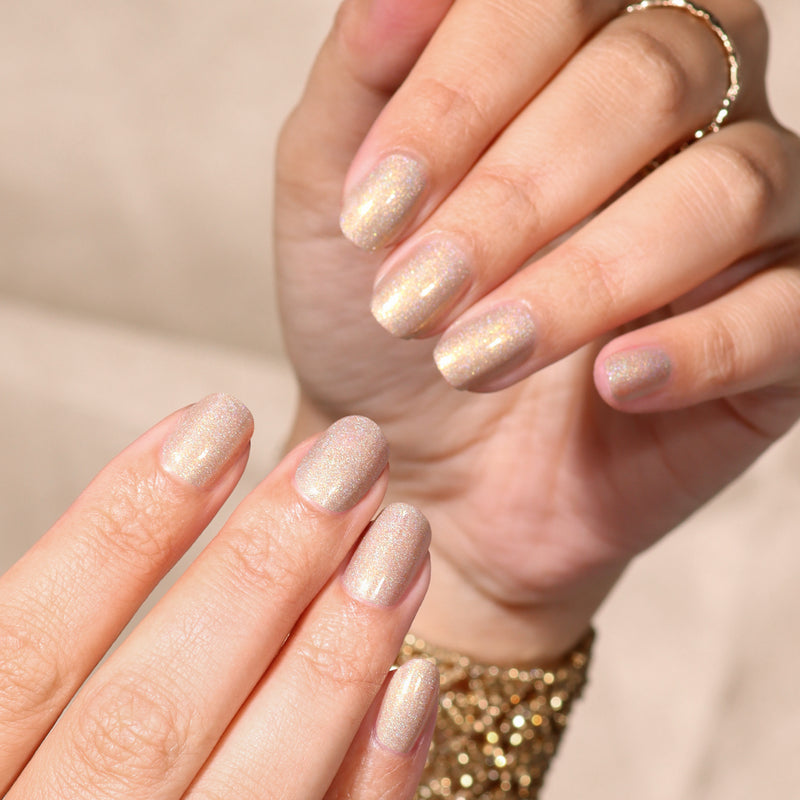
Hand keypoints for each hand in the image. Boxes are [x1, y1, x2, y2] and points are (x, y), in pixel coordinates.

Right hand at [0, 395, 435, 798]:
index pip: (26, 648)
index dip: (120, 523)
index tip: (214, 417)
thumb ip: (45, 664)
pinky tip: (417, 680)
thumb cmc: (47, 774)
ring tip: (402, 533)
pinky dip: (371, 779)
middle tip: (349, 455)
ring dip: (335, 652)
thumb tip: (157, 505)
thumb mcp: (15, 726)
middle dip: (261, 567)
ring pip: (249, 787)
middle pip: (152, 709)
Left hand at [275, 0, 799, 661]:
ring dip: (583, 278)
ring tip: (474, 356)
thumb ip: (365, 79)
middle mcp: (685, 111)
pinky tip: (612, 380)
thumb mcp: (337, 196)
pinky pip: (785, 313)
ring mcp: (745, 220)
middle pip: (651, 77)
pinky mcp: (776, 327)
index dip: (460, 93)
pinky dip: (696, 345)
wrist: (424, 460)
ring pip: (722, 190)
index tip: (376, 208)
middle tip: (416, 294)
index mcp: (577, 52)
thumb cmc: (379, 325)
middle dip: (515, 194)